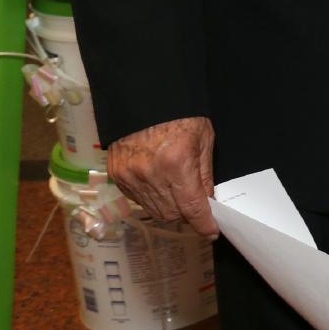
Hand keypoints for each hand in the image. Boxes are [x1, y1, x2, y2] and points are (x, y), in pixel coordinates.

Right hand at [107, 116, 217, 238]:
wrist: (144, 98)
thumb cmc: (180, 114)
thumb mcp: (204, 139)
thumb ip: (205, 174)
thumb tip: (207, 201)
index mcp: (176, 163)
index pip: (192, 207)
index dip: (203, 223)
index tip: (211, 231)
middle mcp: (150, 174)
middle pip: (172, 213)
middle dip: (187, 213)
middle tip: (196, 204)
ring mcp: (130, 177)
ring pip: (154, 210)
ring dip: (169, 208)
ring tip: (178, 192)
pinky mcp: (117, 176)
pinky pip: (137, 200)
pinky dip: (151, 198)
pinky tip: (160, 185)